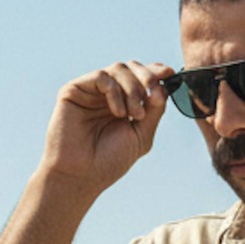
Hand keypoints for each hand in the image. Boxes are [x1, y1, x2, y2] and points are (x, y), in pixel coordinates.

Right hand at [40, 60, 174, 194]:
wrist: (81, 175)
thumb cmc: (109, 161)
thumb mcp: (141, 136)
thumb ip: (154, 111)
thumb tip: (164, 86)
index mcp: (124, 103)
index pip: (141, 77)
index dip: (155, 72)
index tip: (170, 74)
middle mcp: (107, 94)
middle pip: (132, 67)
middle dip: (148, 78)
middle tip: (154, 96)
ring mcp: (91, 91)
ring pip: (119, 69)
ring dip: (134, 89)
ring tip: (135, 114)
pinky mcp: (74, 90)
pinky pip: (102, 77)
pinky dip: (115, 92)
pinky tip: (118, 113)